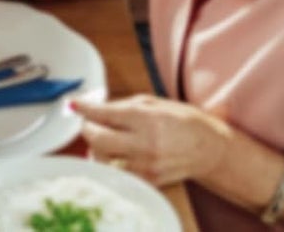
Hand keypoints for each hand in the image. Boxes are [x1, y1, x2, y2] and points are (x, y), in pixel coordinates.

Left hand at [74, 95, 229, 186]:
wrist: (209, 149)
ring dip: (97, 148)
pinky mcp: (150, 181)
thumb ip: (123, 105)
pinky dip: (112, 163)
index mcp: (146, 118)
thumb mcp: (153, 102)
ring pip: (105, 160)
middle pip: (98, 140)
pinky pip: (119, 173)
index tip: (74, 105)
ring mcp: (147, 166)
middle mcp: (145, 143)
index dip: (85, 109)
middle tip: (88, 122)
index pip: (104, 114)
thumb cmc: (182, 120)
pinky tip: (115, 154)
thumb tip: (96, 107)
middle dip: (87, 129)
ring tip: (103, 138)